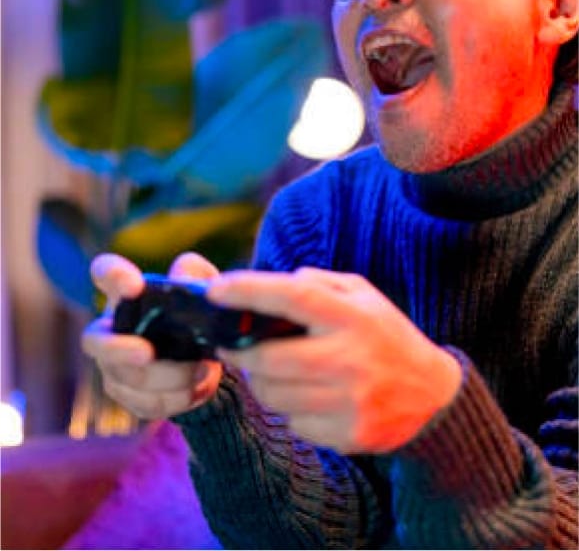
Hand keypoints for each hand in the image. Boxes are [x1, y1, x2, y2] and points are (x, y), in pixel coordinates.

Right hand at [82, 252, 222, 419]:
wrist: (209, 355)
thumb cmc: (196, 309)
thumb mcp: (202, 285)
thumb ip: (193, 273)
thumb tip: (181, 277)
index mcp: (127, 292)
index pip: (105, 272)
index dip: (111, 276)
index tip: (133, 285)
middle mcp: (111, 328)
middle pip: (94, 341)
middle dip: (118, 350)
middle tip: (147, 353)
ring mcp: (114, 364)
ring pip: (127, 379)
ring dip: (167, 377)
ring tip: (201, 370)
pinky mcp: (129, 394)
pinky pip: (145, 404)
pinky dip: (175, 399)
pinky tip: (197, 389)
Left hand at [208, 267, 460, 453]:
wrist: (432, 394)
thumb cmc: (385, 335)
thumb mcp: (363, 296)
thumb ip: (318, 284)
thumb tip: (275, 285)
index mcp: (352, 316)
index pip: (292, 297)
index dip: (249, 291)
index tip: (215, 290)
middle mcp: (350, 358)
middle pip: (270, 360)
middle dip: (239, 352)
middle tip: (231, 345)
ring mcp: (349, 401)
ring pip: (274, 397)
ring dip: (261, 382)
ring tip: (272, 370)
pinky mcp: (348, 435)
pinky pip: (295, 423)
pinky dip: (290, 409)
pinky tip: (307, 396)